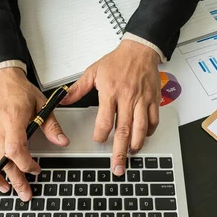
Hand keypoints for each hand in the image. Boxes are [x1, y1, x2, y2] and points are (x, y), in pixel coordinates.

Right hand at [0, 67, 69, 200]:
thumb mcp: (42, 104)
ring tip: (5, 188)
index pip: (15, 149)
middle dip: (15, 180)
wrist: (1, 79)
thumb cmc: (19, 91)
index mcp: (12, 119)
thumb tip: (62, 142)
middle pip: (2, 160)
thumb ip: (51, 125)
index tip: (36, 169)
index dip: (26, 164)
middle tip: (25, 192)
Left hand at [61, 39, 160, 175]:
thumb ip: (77, 89)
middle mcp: (128, 98)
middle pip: (124, 130)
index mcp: (111, 92)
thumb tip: (63, 99)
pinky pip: (153, 121)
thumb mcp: (93, 71)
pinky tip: (143, 138)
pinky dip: (149, 132)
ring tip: (131, 154)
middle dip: (120, 151)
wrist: (140, 50)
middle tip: (118, 167)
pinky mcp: (153, 100)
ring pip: (141, 128)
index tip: (98, 140)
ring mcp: (142, 100)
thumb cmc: (118, 61)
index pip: (105, 120)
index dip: (101, 135)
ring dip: (136, 144)